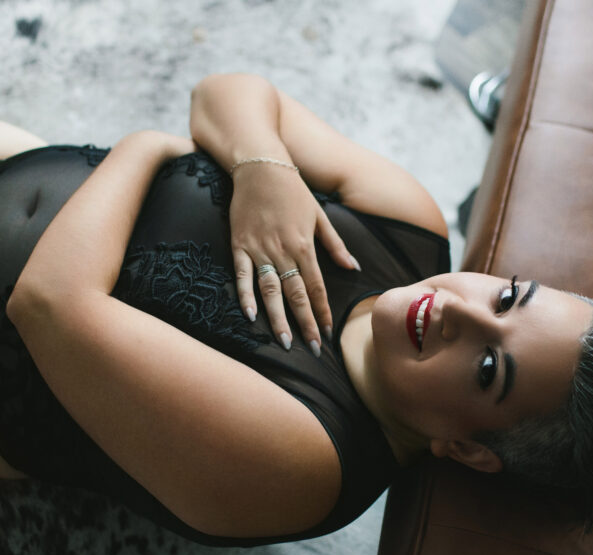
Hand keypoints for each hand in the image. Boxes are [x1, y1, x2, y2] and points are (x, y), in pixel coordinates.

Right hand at [229, 162, 359, 354]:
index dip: (322, 312)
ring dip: (278, 318)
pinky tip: (250, 316)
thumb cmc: (293, 190)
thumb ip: (335, 245)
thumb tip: (353, 268)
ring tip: (284, 342)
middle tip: (312, 349)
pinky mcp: (239, 245)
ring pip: (270, 290)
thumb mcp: (319, 215)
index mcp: (305, 246)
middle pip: (296, 295)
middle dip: (305, 324)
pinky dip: (245, 295)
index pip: (316, 287)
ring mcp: (259, 250)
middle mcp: (283, 251)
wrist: (260, 167)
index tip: (326, 334)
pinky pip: (242, 275)